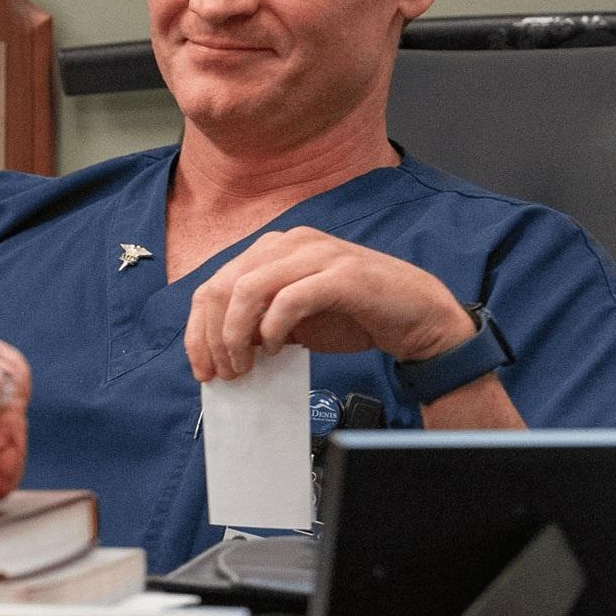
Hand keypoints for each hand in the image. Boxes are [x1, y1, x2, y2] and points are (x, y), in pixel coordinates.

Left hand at [183, 226, 473, 381]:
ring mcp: (316, 254)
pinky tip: (278, 350)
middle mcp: (290, 242)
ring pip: (247, 289)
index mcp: (273, 249)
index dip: (199, 330)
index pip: (214, 284)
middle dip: (214, 337)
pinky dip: (274, 329)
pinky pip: (288, 299)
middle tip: (225, 373)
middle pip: (222, 286)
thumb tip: (222, 347)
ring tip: (246, 366)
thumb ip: (258, 321)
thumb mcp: (293, 319)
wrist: (416, 315)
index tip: (203, 367)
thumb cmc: (354, 315)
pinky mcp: (340, 274)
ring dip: (237, 336)